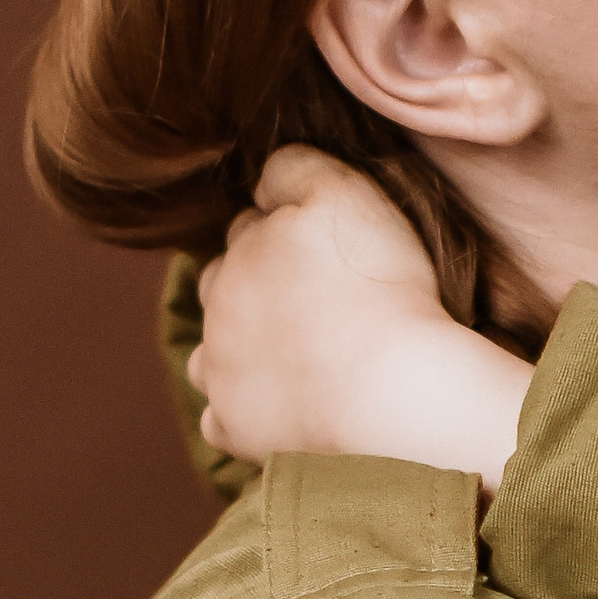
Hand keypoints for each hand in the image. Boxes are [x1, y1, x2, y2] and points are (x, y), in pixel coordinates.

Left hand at [189, 146, 533, 495]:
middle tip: (313, 302)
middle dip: (254, 288)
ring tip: (293, 359)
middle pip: (224, 287)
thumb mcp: (343, 193)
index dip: (288, 235)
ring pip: (210, 353)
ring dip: (238, 351)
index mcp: (242, 250)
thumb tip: (265, 179)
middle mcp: (218, 308)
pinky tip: (282, 411)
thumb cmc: (375, 288)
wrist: (387, 393)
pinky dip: (244, 415)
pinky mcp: (234, 429)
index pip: (251, 229)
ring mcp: (220, 373)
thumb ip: (295, 168)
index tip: (327, 252)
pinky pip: (222, 421)